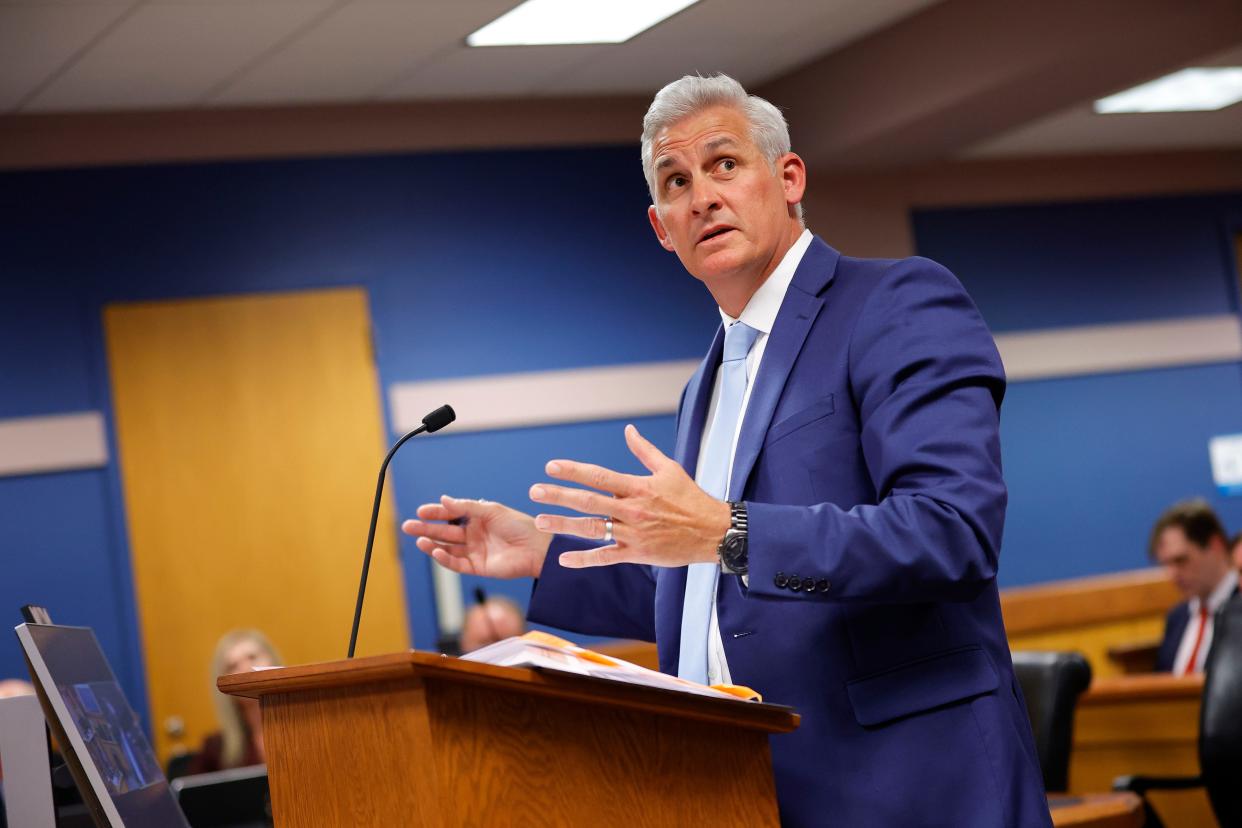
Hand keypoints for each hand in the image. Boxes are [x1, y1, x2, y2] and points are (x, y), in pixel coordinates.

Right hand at [402, 496, 550, 579]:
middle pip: (444, 531)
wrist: (537, 548)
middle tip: (408, 525)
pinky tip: (436, 551)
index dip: (435, 513)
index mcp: (477, 518)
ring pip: (447, 548)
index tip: (421, 511)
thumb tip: (443, 499)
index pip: (451, 514)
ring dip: (432, 544)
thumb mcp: (491, 510)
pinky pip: (456, 563)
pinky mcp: (477, 567)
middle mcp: (473, 534)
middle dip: (426, 528)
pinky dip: (444, 558)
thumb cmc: (519, 525)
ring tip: (419, 539)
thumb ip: (466, 506)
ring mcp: (474, 551)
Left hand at [530, 424, 730, 568]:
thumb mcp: (670, 469)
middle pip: (588, 501)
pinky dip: (584, 559)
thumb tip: (628, 430)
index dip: (574, 471)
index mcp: (638, 487)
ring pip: (592, 529)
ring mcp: (633, 533)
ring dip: (563, 525)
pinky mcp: (637, 553)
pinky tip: (563, 559)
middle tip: (534, 491)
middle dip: (559, 496)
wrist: (713, 532)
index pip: (599, 476)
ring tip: (540, 521)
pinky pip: (606, 557)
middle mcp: (632, 510)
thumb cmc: (691, 498)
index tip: (550, 467)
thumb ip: (644, 451)